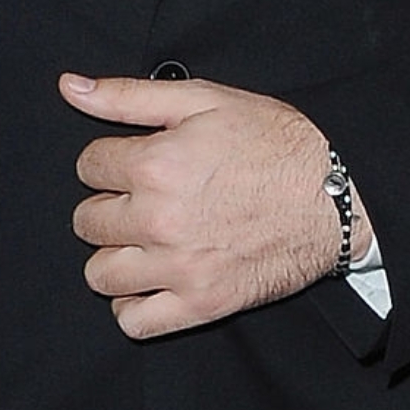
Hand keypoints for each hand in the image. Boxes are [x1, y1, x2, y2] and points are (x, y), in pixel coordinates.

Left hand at [62, 74, 362, 337]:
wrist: (338, 197)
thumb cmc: (277, 144)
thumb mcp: (206, 100)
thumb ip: (129, 96)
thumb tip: (70, 88)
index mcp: (156, 164)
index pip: (87, 165)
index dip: (112, 160)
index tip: (139, 162)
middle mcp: (158, 219)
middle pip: (86, 221)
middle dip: (110, 206)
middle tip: (146, 199)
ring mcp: (178, 267)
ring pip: (100, 274)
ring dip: (117, 256)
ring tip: (147, 241)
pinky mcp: (201, 304)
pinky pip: (134, 321)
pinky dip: (135, 305)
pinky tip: (154, 281)